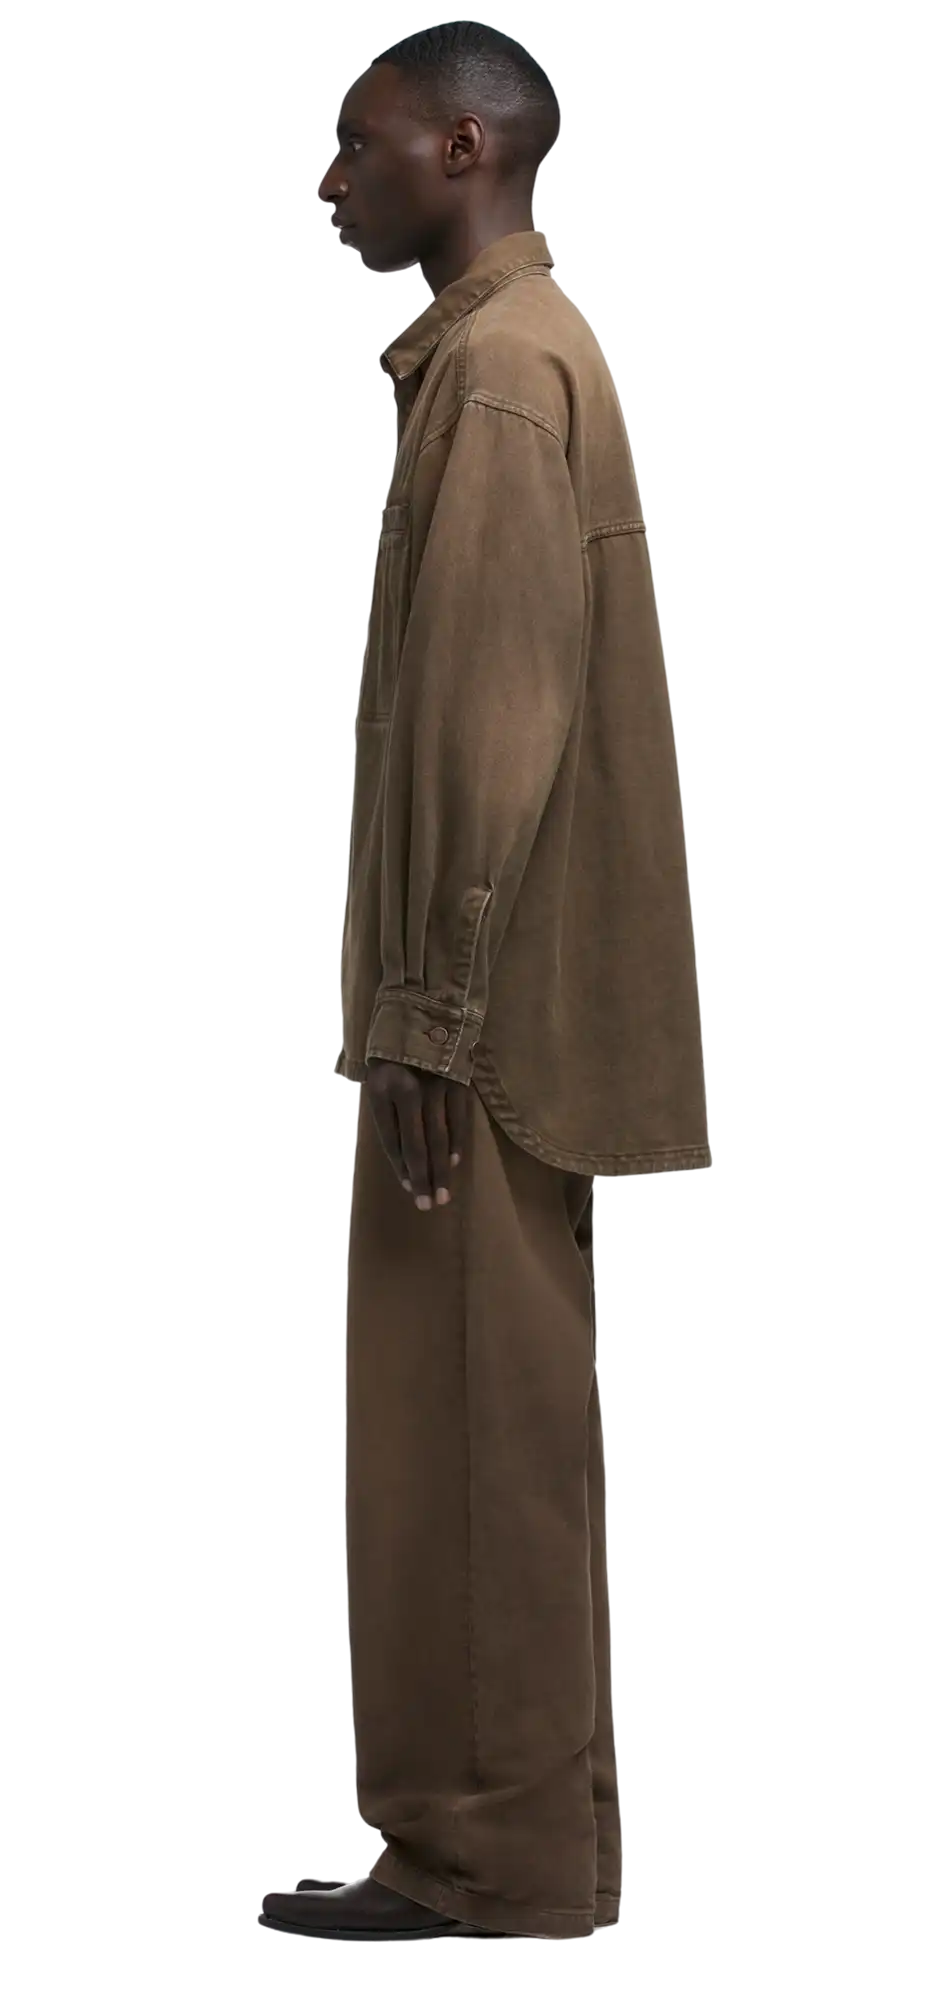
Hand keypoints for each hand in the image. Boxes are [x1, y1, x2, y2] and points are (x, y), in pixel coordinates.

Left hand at [364, 1058, 467, 1209]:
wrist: (422, 1009)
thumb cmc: (393, 1051)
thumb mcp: (377, 1077)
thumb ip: (386, 1111)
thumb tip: (400, 1153)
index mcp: (381, 1090)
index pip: (390, 1139)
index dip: (400, 1166)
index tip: (409, 1188)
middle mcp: (408, 1091)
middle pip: (416, 1144)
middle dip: (422, 1177)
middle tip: (427, 1205)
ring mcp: (435, 1087)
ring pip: (439, 1137)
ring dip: (441, 1169)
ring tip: (442, 1195)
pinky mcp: (457, 1082)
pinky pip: (458, 1120)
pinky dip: (456, 1144)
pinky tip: (453, 1163)